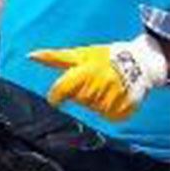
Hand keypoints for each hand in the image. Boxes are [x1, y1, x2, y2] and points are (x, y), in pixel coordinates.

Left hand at [30, 34, 168, 121]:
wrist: (140, 61)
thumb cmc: (104, 57)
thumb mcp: (80, 54)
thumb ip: (54, 57)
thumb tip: (30, 55)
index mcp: (84, 72)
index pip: (61, 91)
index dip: (56, 97)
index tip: (56, 99)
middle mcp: (98, 85)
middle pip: (78, 100)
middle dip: (81, 93)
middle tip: (92, 82)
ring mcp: (113, 97)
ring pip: (93, 109)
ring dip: (95, 101)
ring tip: (104, 87)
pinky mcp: (125, 107)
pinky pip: (109, 116)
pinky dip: (109, 109)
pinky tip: (113, 96)